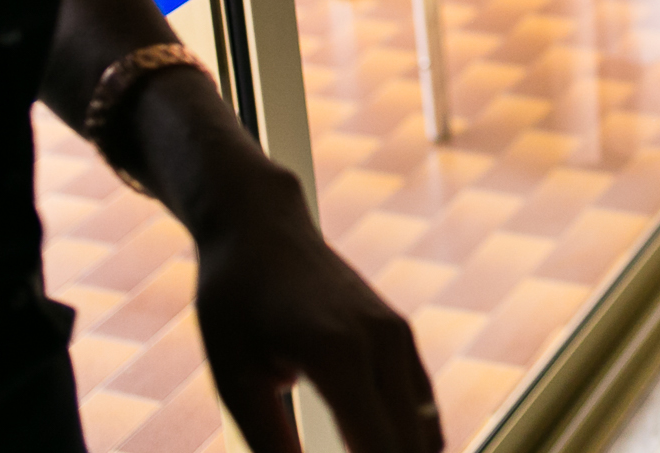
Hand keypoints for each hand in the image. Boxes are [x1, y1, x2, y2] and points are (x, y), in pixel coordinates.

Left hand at [194, 168, 444, 452]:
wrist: (260, 227)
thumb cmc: (235, 302)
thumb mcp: (236, 381)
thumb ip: (271, 448)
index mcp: (340, 356)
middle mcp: (382, 344)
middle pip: (409, 449)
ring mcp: (397, 337)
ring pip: (424, 431)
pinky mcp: (399, 335)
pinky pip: (421, 405)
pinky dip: (414, 445)